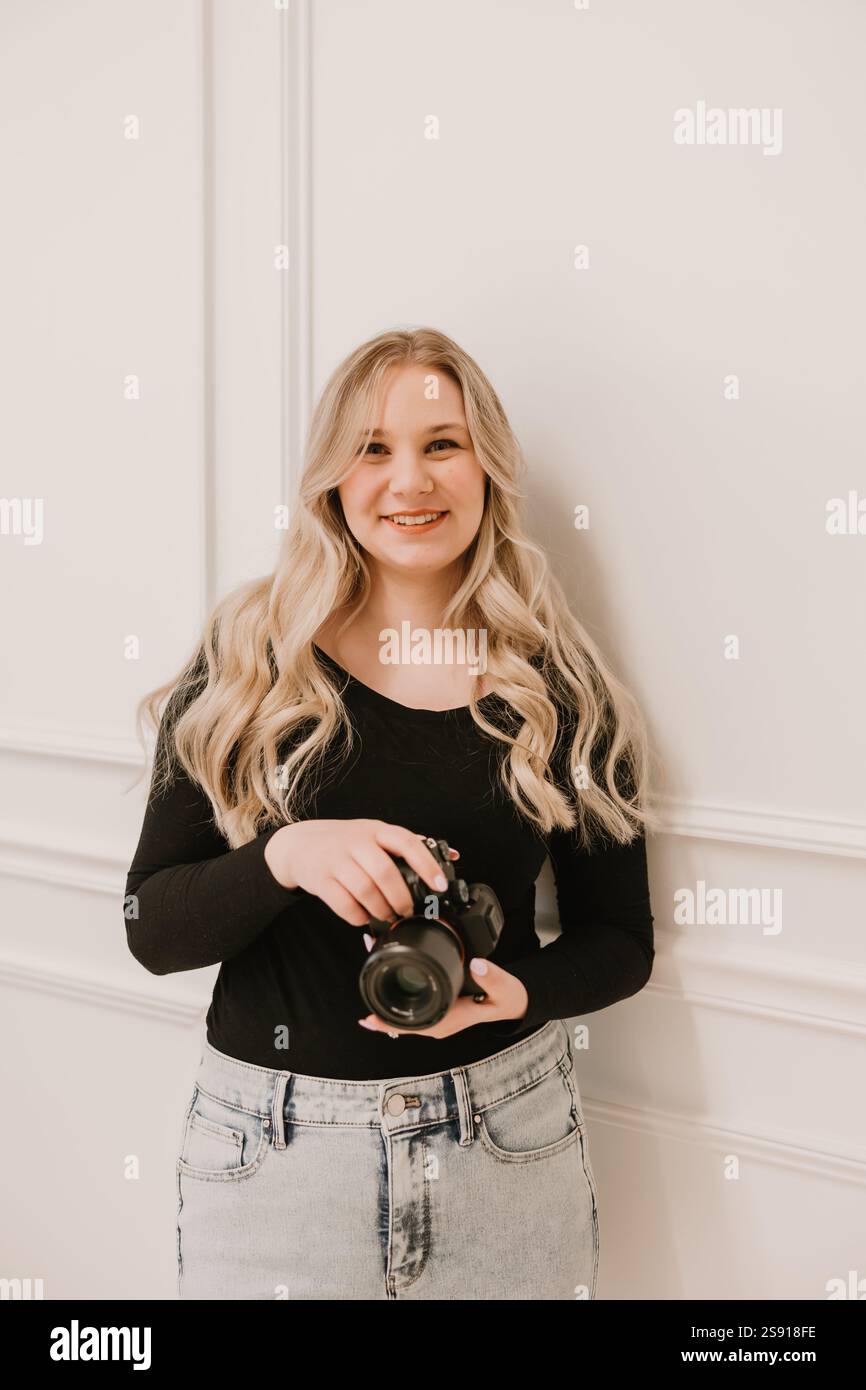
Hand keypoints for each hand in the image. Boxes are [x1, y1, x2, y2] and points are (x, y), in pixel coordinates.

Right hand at [264, 818, 459, 925]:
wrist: (299, 844)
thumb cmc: (345, 842)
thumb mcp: (375, 834)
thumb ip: (409, 845)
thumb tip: (452, 856)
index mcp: (376, 830)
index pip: (407, 842)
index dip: (426, 865)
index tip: (439, 886)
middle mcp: (356, 842)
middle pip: (385, 872)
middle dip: (402, 898)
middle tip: (408, 911)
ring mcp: (336, 860)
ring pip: (365, 891)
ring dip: (381, 910)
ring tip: (388, 916)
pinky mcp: (320, 880)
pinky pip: (344, 904)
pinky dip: (358, 916)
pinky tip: (364, 917)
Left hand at [358, 956, 529, 1038]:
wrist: (512, 1002)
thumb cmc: (506, 998)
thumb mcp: (504, 988)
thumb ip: (492, 977)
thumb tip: (477, 964)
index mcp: (449, 1021)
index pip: (413, 1027)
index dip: (390, 1023)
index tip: (369, 1018)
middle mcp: (438, 1021)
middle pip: (401, 1019)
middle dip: (379, 1004)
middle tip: (363, 978)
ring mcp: (436, 1015)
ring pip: (403, 1012)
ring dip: (385, 995)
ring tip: (371, 966)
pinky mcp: (437, 1006)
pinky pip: (411, 1005)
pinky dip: (396, 992)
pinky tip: (385, 977)